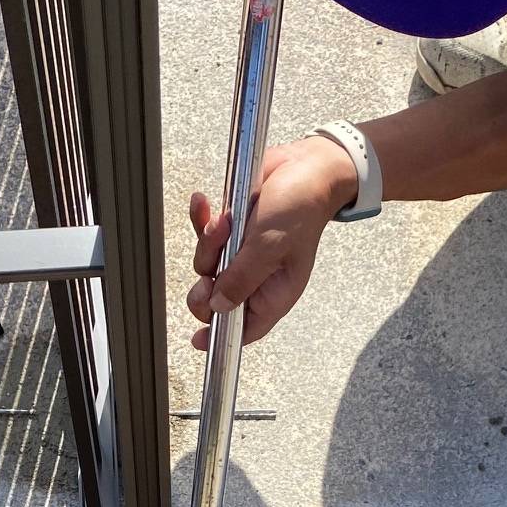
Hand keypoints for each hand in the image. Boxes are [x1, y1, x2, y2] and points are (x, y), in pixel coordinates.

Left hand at [187, 133, 358, 350]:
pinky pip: (207, 235)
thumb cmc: (299, 208)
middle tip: (208, 274)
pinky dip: (202, 220)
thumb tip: (217, 307)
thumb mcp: (268, 247)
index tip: (198, 340)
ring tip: (224, 222)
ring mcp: (242, 255)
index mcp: (273, 294)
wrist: (307, 166)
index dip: (220, 336)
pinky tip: (202, 203)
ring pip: (207, 264)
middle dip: (206, 285)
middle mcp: (256, 279)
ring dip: (208, 243)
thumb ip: (241, 279)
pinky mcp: (233, 232)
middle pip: (215, 299)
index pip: (244, 328)